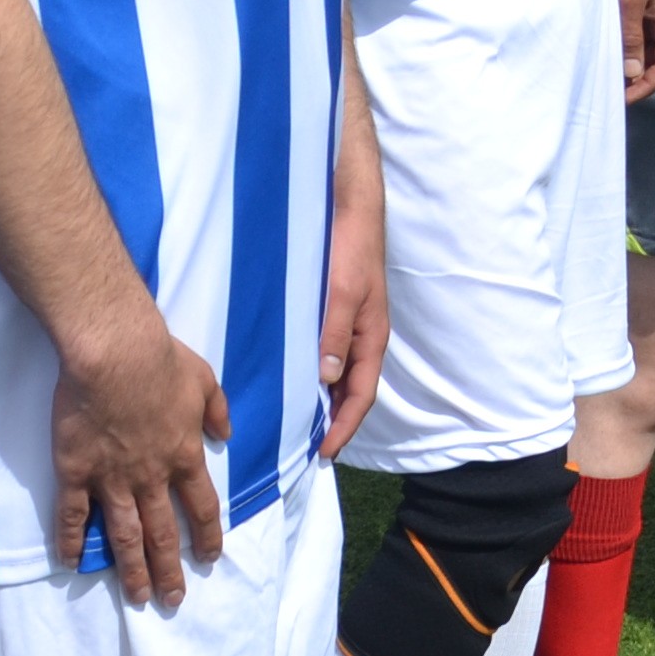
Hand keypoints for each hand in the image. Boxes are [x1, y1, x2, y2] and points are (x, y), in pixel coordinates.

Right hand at [53, 309, 228, 610]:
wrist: (114, 352)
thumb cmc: (161, 360)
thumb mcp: (205, 380)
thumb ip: (216, 410)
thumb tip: (225, 435)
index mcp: (184, 456)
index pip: (201, 508)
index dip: (206, 537)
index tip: (208, 558)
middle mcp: (151, 477)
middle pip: (163, 534)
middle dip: (169, 570)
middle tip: (173, 600)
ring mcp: (112, 478)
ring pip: (124, 535)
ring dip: (131, 570)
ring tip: (137, 597)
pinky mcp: (75, 471)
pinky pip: (71, 514)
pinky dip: (70, 541)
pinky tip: (70, 563)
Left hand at [315, 117, 389, 461]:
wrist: (347, 201)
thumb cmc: (349, 245)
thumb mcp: (341, 291)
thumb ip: (333, 334)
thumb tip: (325, 379)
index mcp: (370, 337)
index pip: (360, 396)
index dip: (343, 428)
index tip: (321, 454)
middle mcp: (358, 336)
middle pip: (348, 391)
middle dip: (329, 422)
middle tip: (299, 449)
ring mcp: (344, 323)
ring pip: (333, 373)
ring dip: (316, 399)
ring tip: (288, 423)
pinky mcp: (328, 309)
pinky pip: (320, 350)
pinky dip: (307, 371)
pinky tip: (284, 376)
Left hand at [611, 0, 654, 104]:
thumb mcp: (628, 1)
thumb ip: (630, 38)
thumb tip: (633, 74)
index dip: (647, 85)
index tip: (621, 96)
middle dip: (634, 75)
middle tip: (607, 85)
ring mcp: (651, 5)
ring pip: (642, 43)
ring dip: (625, 57)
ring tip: (601, 67)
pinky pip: (632, 26)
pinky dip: (619, 39)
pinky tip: (601, 41)